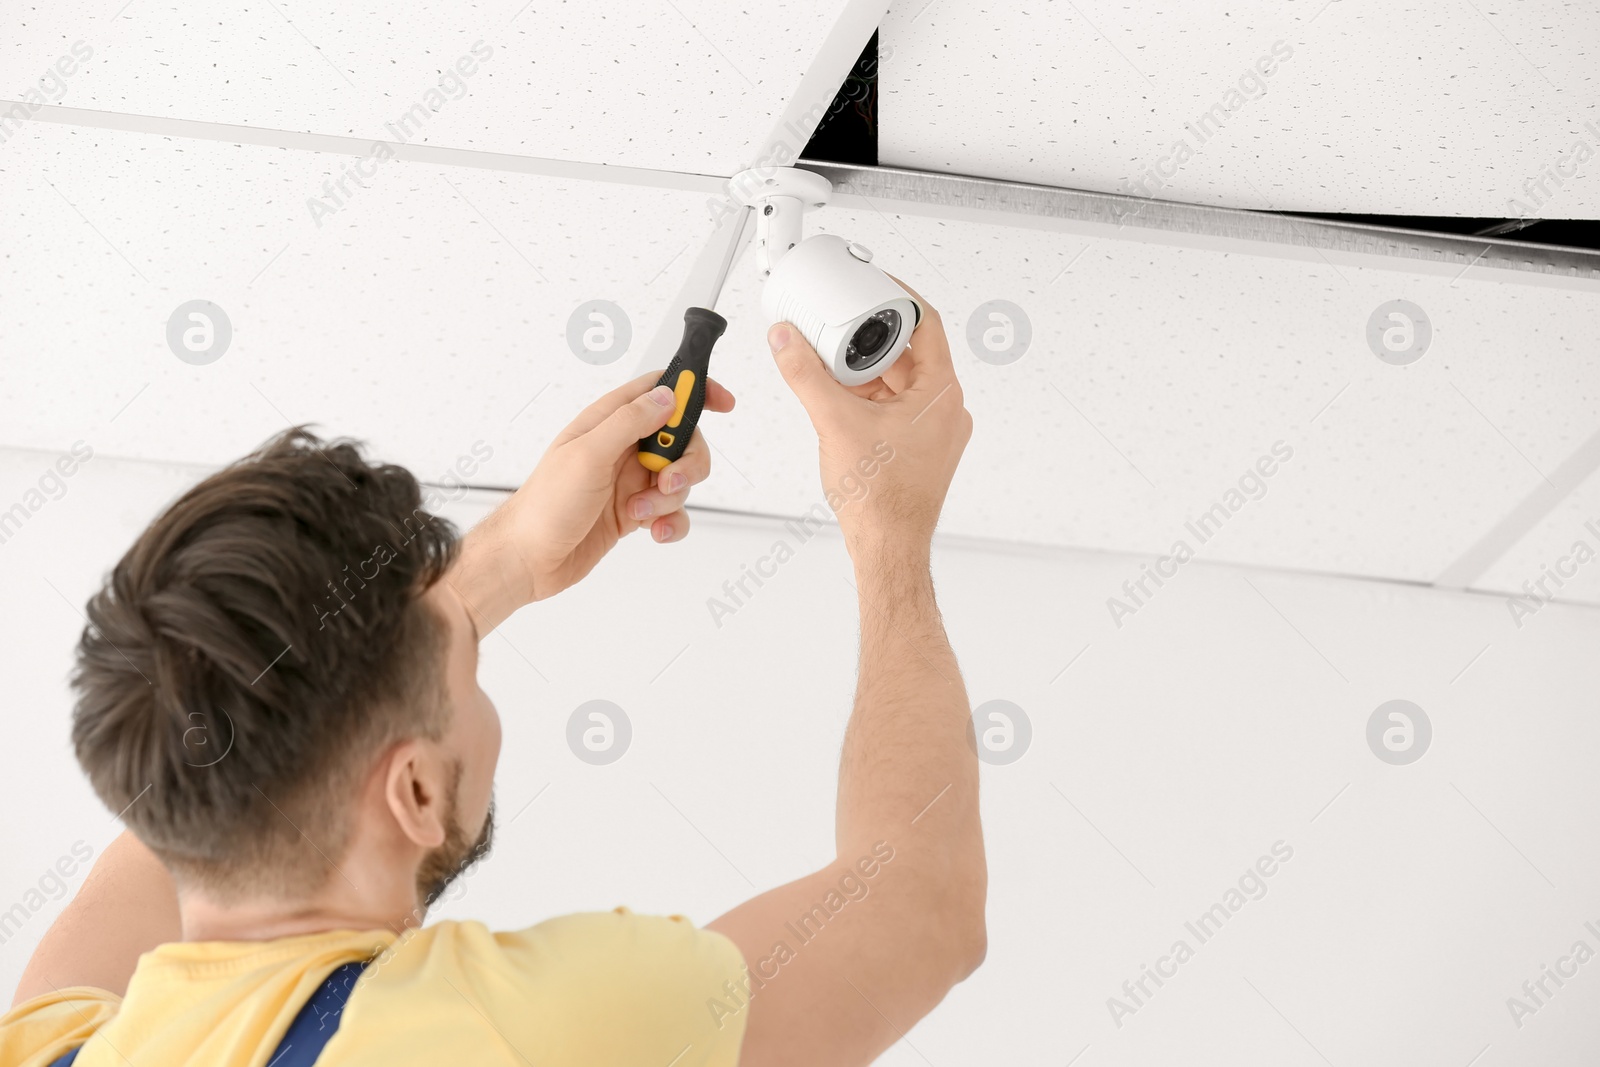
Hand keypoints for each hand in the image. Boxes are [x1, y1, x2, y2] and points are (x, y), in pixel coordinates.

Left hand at [513, 371, 734, 597]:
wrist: (529, 559)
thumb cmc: (546, 505)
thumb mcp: (588, 455)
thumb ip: (629, 422)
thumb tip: (667, 397)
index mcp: (608, 421)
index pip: (659, 389)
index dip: (694, 390)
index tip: (723, 402)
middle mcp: (622, 447)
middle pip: (682, 438)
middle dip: (686, 462)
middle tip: (666, 480)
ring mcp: (630, 479)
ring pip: (680, 478)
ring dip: (670, 498)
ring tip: (640, 512)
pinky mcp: (634, 511)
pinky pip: (672, 510)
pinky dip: (671, 522)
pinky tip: (654, 532)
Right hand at [767, 278, 970, 561]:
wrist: (887, 548)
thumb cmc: (881, 500)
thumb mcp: (834, 422)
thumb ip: (805, 374)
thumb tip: (787, 340)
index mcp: (941, 393)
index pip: (927, 324)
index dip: (898, 298)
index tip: (875, 285)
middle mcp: (946, 410)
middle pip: (909, 353)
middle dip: (870, 339)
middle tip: (839, 323)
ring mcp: (934, 432)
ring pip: (899, 382)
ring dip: (866, 371)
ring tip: (831, 364)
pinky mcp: (919, 449)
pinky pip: (895, 408)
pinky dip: (868, 397)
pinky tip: (839, 400)